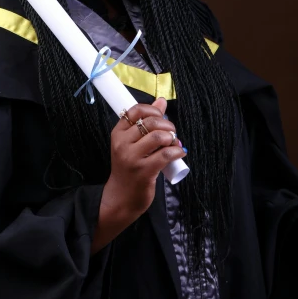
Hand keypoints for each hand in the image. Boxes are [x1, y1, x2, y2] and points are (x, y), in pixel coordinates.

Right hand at [91, 98, 184, 252]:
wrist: (122, 197)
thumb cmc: (128, 168)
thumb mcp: (131, 144)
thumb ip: (145, 123)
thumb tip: (161, 101)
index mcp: (118, 133)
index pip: (136, 111)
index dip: (153, 110)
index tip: (162, 117)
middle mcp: (122, 144)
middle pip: (150, 122)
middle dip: (167, 125)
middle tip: (172, 133)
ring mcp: (132, 158)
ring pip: (158, 137)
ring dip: (172, 138)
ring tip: (174, 144)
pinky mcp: (144, 171)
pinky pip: (166, 155)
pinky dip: (177, 151)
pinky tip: (179, 153)